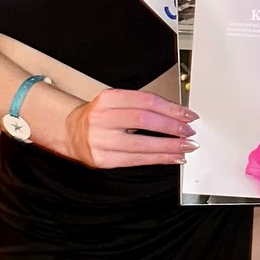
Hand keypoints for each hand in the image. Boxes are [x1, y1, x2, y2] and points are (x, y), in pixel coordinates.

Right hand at [65, 86, 194, 168]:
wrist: (70, 132)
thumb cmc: (98, 117)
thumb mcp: (115, 103)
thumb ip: (141, 106)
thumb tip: (176, 115)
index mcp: (107, 99)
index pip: (146, 101)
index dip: (171, 109)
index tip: (188, 115)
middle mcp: (102, 118)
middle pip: (145, 121)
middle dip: (172, 127)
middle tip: (189, 131)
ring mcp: (100, 140)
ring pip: (142, 144)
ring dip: (169, 147)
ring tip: (185, 147)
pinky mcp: (103, 160)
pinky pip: (137, 160)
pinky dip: (159, 159)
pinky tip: (172, 157)